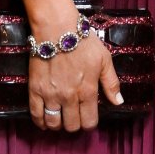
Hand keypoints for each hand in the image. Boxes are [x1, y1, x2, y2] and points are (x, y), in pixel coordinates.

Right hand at [22, 0, 121, 132]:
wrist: (57, 28)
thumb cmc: (82, 41)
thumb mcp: (104, 59)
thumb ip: (111, 83)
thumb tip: (118, 102)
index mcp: (88, 91)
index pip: (89, 121)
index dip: (89, 124)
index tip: (88, 119)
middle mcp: (69, 97)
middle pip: (72, 125)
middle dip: (75, 125)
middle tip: (74, 117)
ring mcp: (51, 95)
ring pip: (54, 123)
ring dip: (58, 125)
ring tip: (60, 119)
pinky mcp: (35, 90)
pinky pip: (36, 114)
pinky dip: (40, 122)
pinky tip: (44, 121)